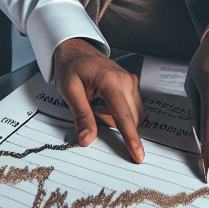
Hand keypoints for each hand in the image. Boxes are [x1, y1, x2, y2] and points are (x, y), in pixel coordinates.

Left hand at [54, 38, 144, 162]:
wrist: (77, 51)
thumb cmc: (72, 69)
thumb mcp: (70, 92)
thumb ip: (81, 116)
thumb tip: (86, 139)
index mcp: (111, 82)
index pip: (124, 117)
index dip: (131, 139)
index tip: (138, 156)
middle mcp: (126, 81)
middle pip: (131, 119)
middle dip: (114, 125)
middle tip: (91, 112)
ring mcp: (131, 81)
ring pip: (134, 115)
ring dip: (118, 119)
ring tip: (96, 105)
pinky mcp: (132, 84)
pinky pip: (133, 107)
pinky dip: (120, 113)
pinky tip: (104, 104)